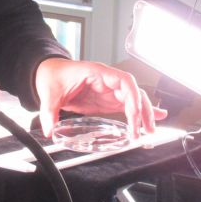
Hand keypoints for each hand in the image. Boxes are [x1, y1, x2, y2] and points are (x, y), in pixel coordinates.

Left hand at [34, 58, 165, 138]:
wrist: (49, 72)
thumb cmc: (53, 75)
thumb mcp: (49, 94)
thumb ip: (49, 112)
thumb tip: (50, 129)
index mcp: (96, 73)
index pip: (124, 80)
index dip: (133, 95)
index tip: (134, 112)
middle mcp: (107, 80)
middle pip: (133, 92)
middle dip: (142, 110)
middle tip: (146, 128)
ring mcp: (108, 90)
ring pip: (133, 99)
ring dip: (144, 113)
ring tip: (150, 129)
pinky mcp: (106, 100)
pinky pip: (127, 105)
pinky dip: (139, 112)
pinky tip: (151, 119)